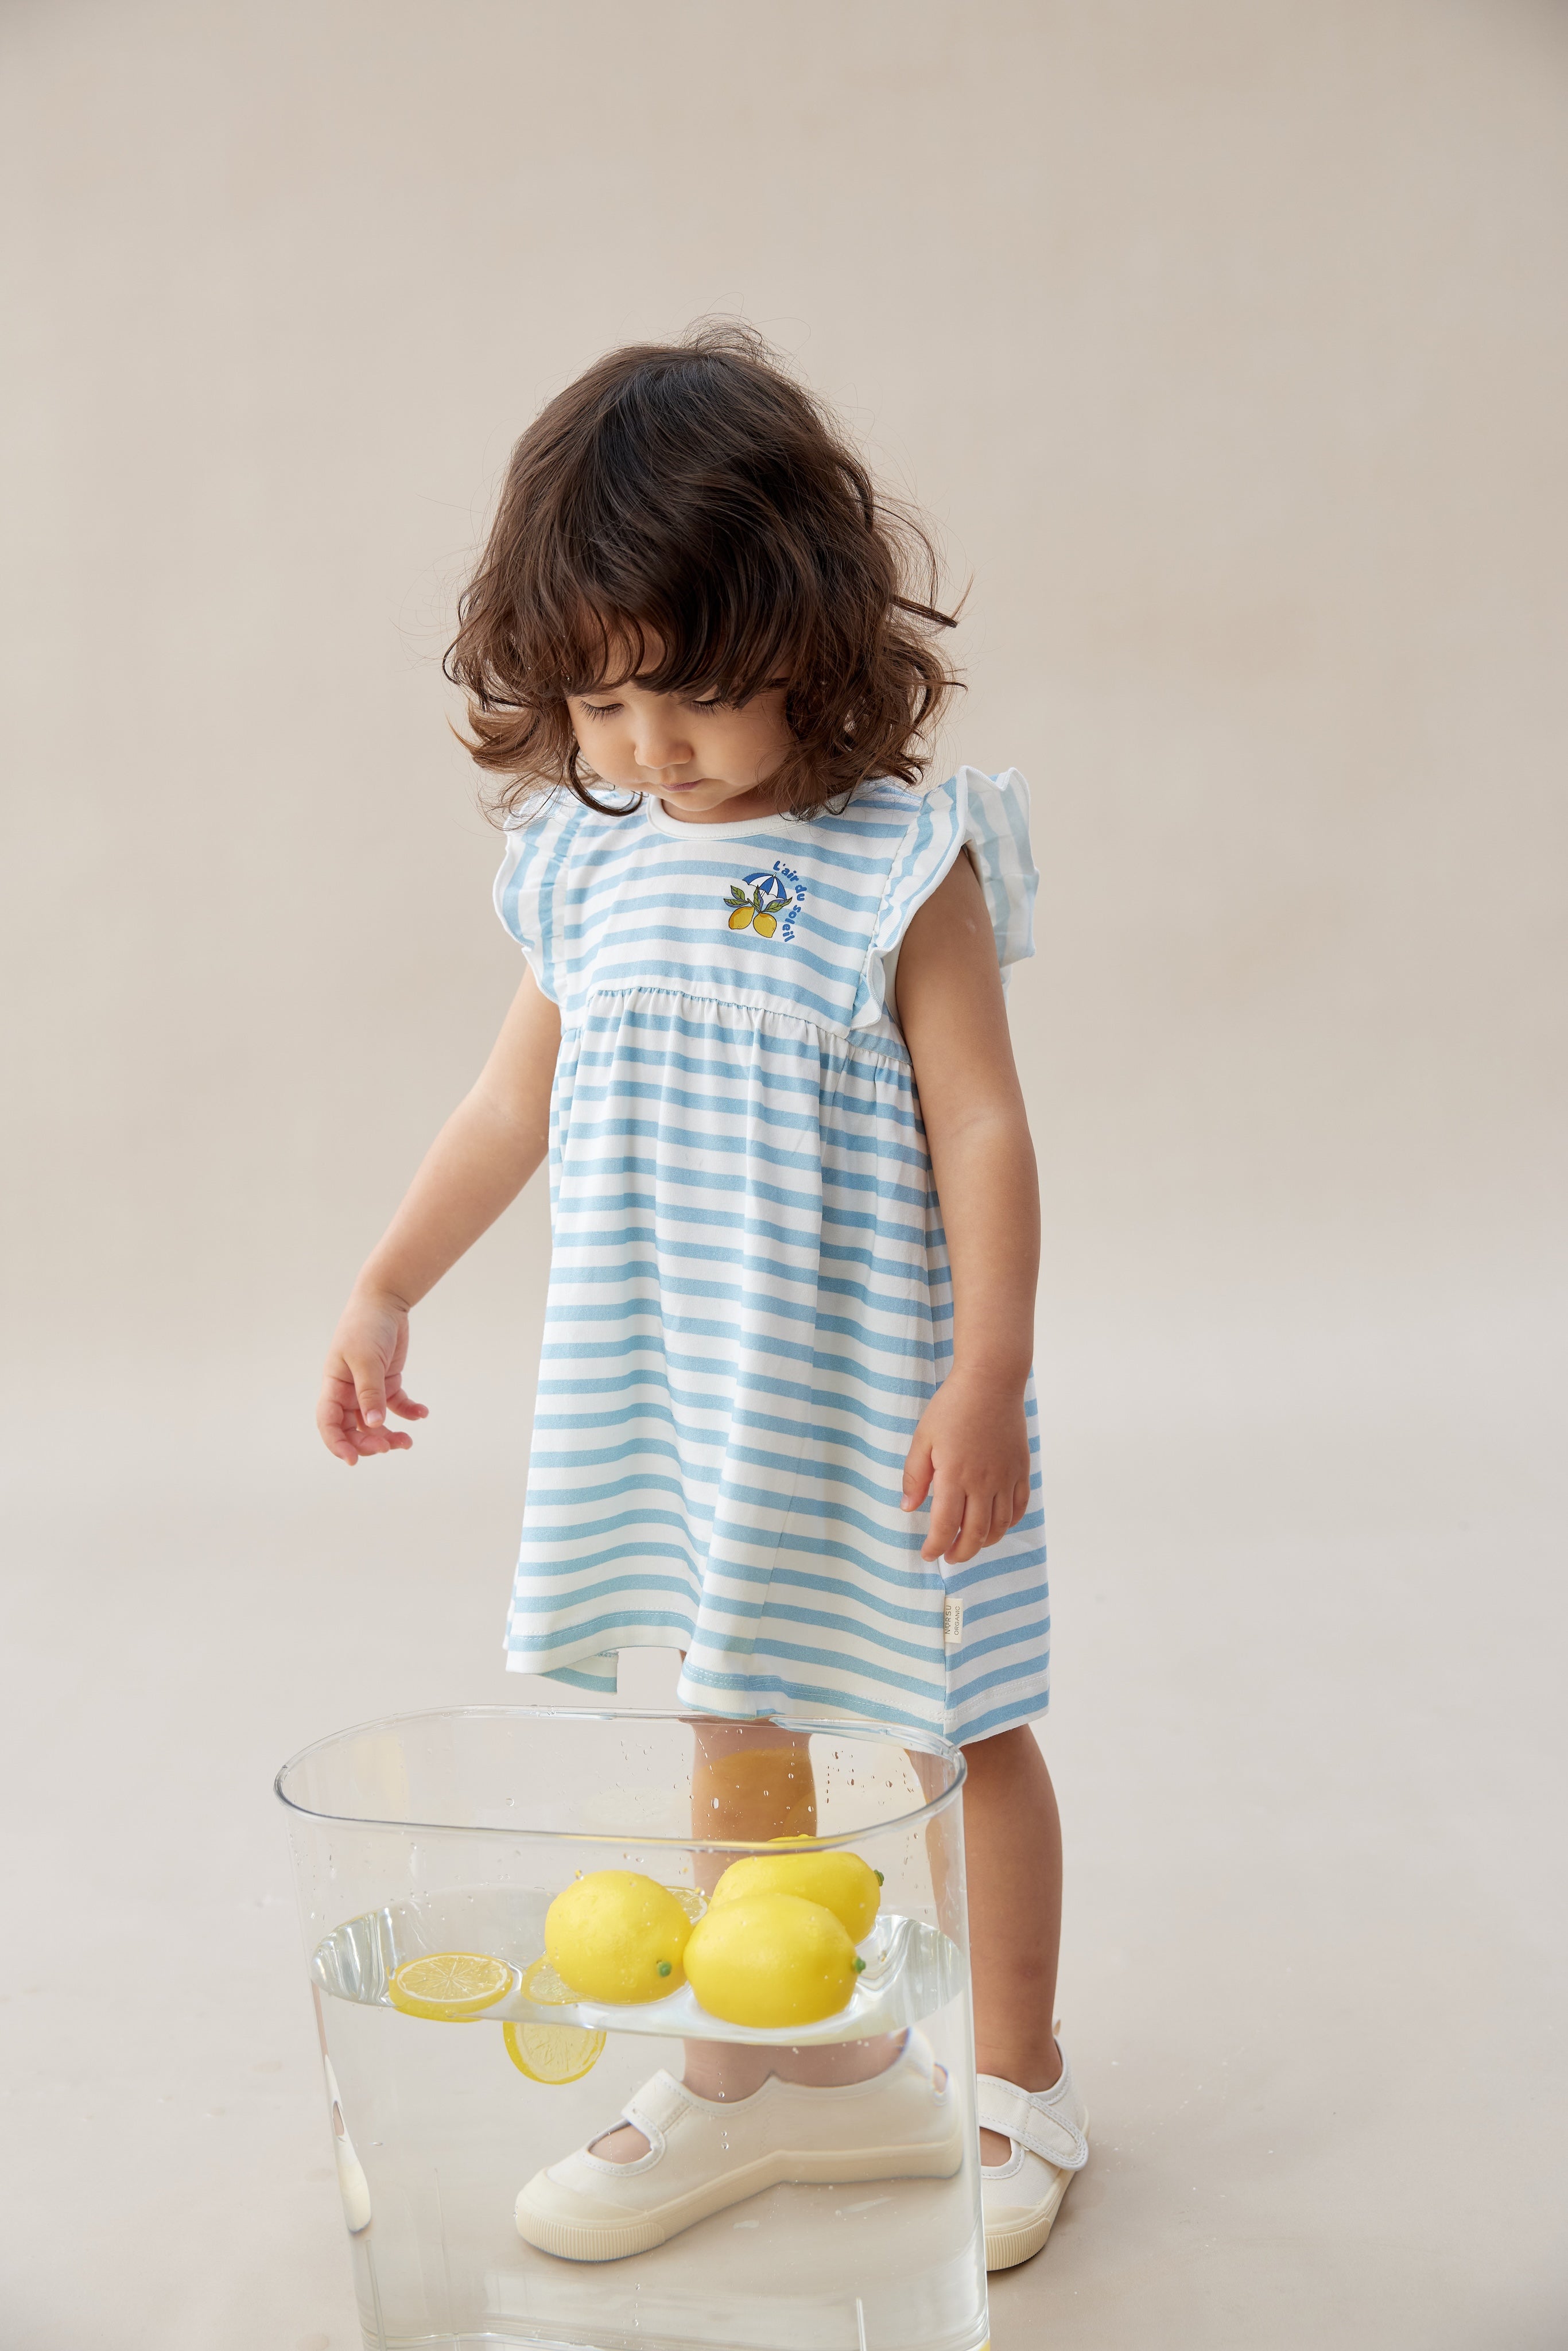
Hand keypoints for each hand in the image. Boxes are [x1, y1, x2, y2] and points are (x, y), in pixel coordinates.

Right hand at [316, 1289, 428, 1465]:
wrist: (385, 1301)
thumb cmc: (367, 1326)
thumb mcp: (366, 1359)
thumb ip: (370, 1392)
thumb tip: (373, 1425)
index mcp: (334, 1386)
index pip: (329, 1422)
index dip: (337, 1444)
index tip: (353, 1460)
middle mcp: (349, 1391)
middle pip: (353, 1429)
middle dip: (369, 1443)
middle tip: (390, 1447)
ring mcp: (369, 1388)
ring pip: (375, 1423)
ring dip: (389, 1435)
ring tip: (408, 1441)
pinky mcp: (388, 1381)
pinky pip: (396, 1405)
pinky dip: (408, 1413)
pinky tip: (421, 1414)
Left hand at [901, 1370, 1030, 1563]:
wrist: (991, 1382)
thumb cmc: (952, 1407)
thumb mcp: (923, 1439)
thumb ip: (914, 1476)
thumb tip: (908, 1508)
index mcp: (954, 1477)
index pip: (944, 1526)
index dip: (935, 1546)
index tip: (928, 1555)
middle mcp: (984, 1483)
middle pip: (975, 1534)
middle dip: (960, 1553)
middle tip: (949, 1557)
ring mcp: (1006, 1478)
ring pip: (999, 1526)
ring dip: (984, 1542)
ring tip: (969, 1544)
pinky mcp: (1021, 1469)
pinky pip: (1019, 1507)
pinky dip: (1009, 1523)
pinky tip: (996, 1525)